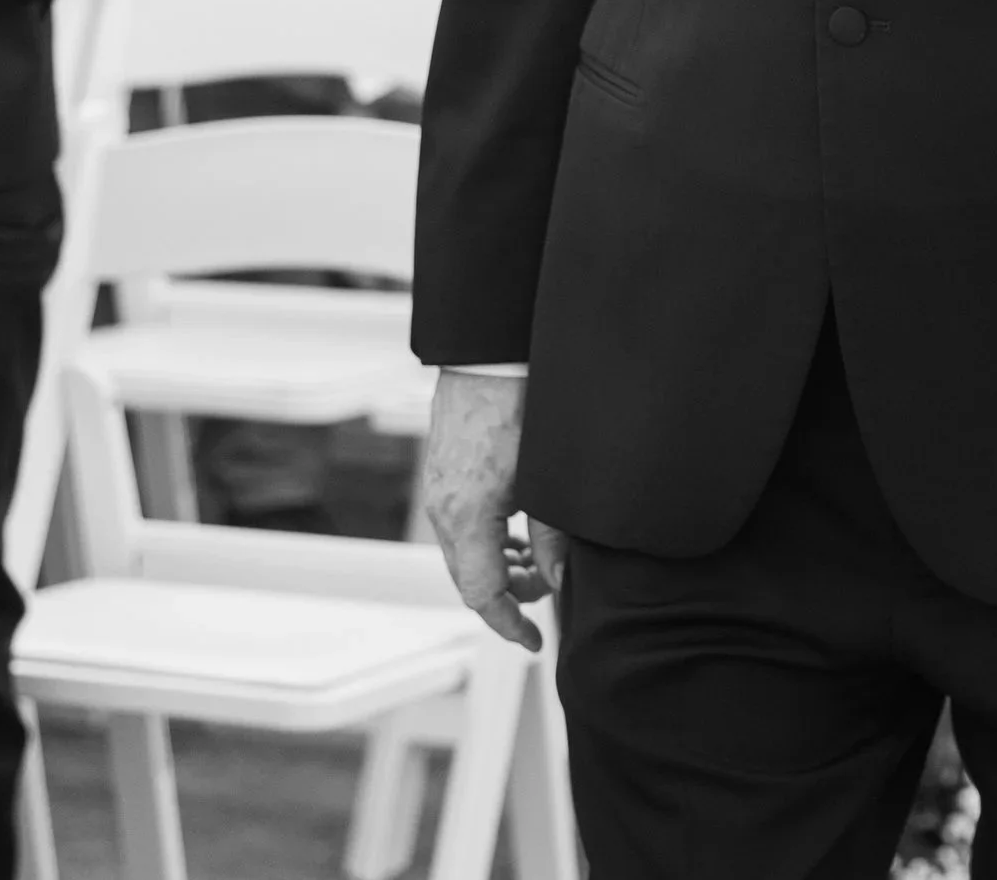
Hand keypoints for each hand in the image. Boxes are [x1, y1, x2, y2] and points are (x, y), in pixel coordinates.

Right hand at [424, 369, 556, 650]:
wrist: (489, 357)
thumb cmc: (522, 410)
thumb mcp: (546, 479)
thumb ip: (552, 535)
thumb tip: (557, 579)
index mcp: (467, 519)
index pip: (482, 596)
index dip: (510, 625)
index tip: (537, 641)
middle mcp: (443, 511)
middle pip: (470, 579)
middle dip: (509, 596)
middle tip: (547, 592)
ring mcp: (439, 493)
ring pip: (465, 553)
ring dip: (499, 567)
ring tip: (537, 563)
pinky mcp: (443, 475)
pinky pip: (460, 527)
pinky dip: (488, 542)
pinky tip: (519, 531)